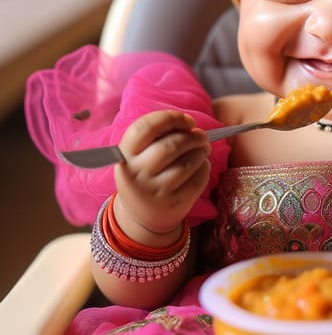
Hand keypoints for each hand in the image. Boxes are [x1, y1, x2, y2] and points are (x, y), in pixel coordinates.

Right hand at [114, 110, 211, 234]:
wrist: (143, 215)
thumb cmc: (145, 174)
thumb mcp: (137, 156)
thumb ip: (157, 137)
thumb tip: (188, 124)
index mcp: (124, 155)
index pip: (145, 127)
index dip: (171, 118)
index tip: (187, 121)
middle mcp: (137, 174)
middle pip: (171, 145)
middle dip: (193, 137)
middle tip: (201, 136)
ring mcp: (155, 191)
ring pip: (187, 163)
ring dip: (201, 151)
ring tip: (203, 149)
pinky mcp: (174, 203)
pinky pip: (198, 179)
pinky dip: (205, 167)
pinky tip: (201, 165)